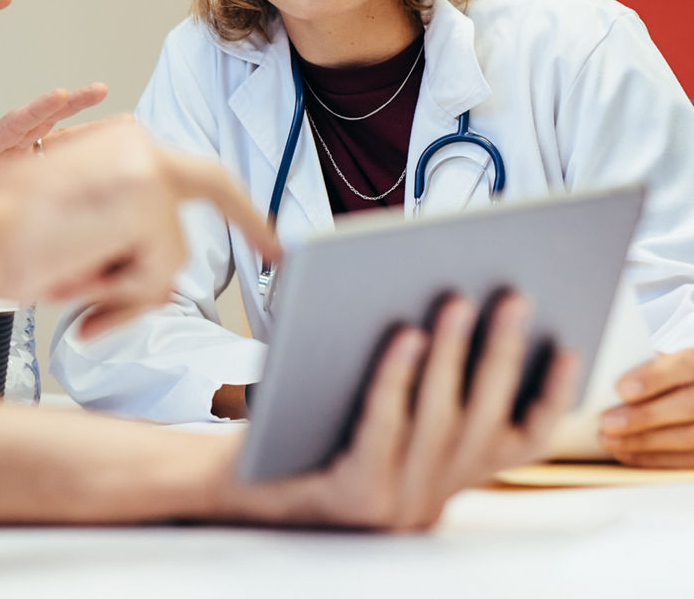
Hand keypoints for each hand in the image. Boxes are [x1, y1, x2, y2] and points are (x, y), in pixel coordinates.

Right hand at [0, 121, 278, 328]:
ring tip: (71, 278)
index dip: (236, 204)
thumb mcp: (77, 233)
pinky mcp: (148, 203)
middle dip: (250, 222)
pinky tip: (76, 278)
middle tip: (276, 251)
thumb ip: (122, 240)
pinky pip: (155, 277)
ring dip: (127, 288)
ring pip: (172, 255)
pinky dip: (119, 297)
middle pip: (212, 190)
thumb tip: (155, 285)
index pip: (191, 168)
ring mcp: (147, 171)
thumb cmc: (0, 237)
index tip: (267, 233)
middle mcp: (140, 145)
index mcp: (118, 145)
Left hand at [225, 295, 579, 530]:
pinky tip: (405, 332)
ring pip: (439, 420)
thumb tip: (458, 304)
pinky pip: (383, 424)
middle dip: (504, 353)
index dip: (550, 396)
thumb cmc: (303, 428)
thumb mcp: (373, 410)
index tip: (568, 344)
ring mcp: (394, 504)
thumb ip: (419, 385)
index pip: (519, 444)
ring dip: (454, 354)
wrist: (232, 479)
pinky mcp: (353, 495)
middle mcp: (429, 501)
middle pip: (483, 422)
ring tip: (457, 299)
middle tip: (513, 296)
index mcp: (444, 481)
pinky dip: (397, 375)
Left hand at [598, 349, 693, 466]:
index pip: (684, 366)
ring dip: (644, 442)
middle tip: (607, 422)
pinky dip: (655, 459)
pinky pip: (688, 459)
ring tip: (608, 440)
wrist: (688, 390)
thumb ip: (646, 367)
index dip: (653, 378)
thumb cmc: (669, 374)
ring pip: (689, 437)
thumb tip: (614, 388)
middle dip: (644, 416)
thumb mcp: (663, 360)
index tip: (621, 389)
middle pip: (687, 406)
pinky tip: (626, 454)